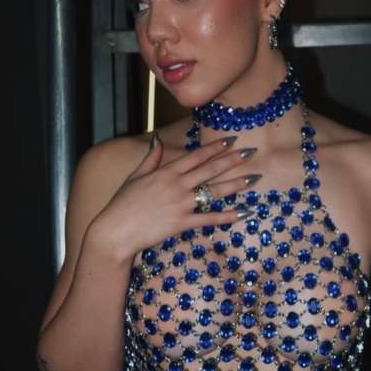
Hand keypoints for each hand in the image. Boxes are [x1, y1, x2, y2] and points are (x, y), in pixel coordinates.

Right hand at [93, 133, 259, 261]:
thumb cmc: (122, 204)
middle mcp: (176, 185)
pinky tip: (245, 212)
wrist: (115, 231)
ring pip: (214, 191)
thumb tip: (158, 140)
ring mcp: (181, 204)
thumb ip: (151, 158)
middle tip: (251, 151)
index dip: (215, 147)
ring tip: (254, 178)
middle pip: (210, 169)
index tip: (231, 139)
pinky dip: (229, 216)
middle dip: (232, 160)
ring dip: (236, 184)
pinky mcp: (182, 223)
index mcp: (166, 172)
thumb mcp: (135, 176)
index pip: (196, 156)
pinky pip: (210, 218)